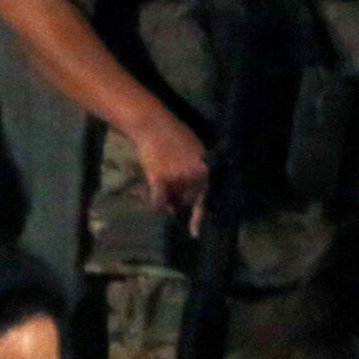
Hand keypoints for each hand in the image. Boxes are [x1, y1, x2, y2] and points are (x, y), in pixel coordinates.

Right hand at [128, 113, 214, 234]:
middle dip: (179, 198)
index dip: (199, 217)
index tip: (195, 233)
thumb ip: (199, 174)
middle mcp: (195, 177)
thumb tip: (194, 198)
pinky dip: (154, 202)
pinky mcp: (160, 179)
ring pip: (171, 202)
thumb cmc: (174, 137)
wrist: (153, 125)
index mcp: (206, 170)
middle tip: (171, 185)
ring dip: (166, 198)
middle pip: (186, 202)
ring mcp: (178, 179)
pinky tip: (152, 191)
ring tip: (162, 179)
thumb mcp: (196, 153)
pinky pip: (157, 202)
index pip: (205, 198)